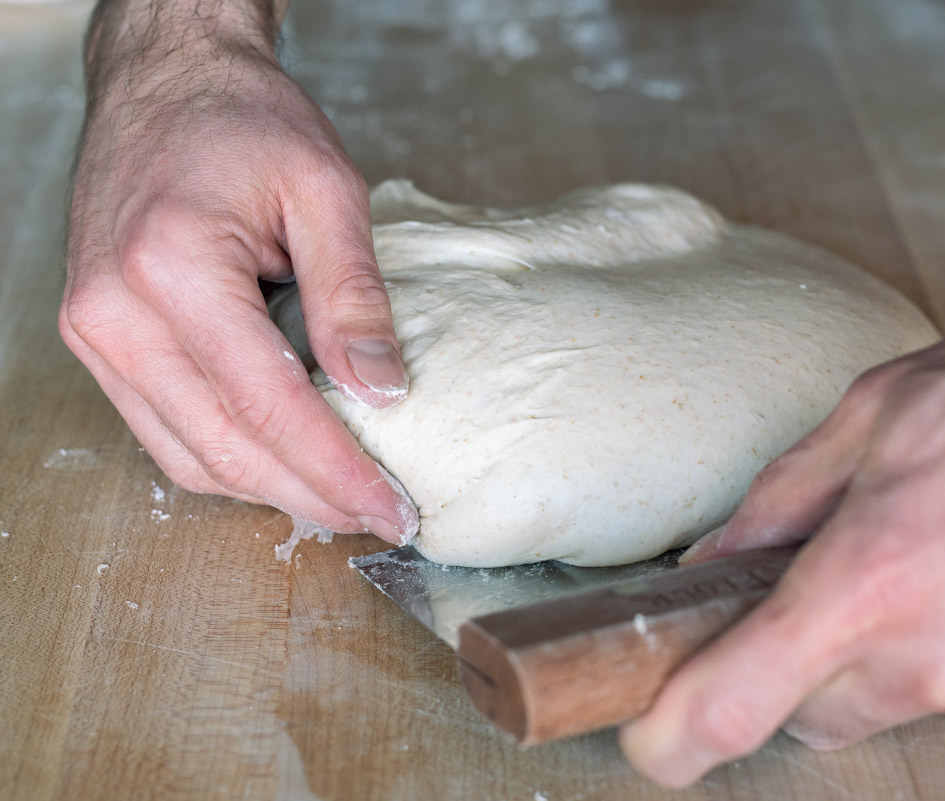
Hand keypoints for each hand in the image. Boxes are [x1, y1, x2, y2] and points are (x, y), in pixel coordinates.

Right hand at [60, 2, 417, 540]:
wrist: (166, 85)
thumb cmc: (242, 121)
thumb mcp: (325, 189)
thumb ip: (354, 296)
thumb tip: (383, 391)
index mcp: (171, 267)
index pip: (268, 406)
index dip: (336, 470)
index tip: (393, 508)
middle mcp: (115, 313)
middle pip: (225, 448)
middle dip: (311, 496)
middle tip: (381, 516)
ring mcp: (95, 333)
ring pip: (189, 456)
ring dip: (271, 489)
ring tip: (344, 498)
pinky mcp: (99, 341)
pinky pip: (164, 431)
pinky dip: (230, 459)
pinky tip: (287, 462)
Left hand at [621, 244, 944, 786]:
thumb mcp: (877, 412)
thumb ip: (780, 502)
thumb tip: (717, 560)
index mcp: (873, 578)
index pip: (735, 704)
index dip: (672, 734)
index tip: (652, 735)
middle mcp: (942, 658)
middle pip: (816, 713)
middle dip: (804, 664)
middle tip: (838, 583)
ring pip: (907, 703)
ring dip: (902, 650)